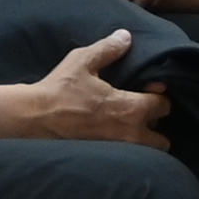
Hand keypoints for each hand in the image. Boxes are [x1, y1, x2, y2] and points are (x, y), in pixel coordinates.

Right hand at [0, 31, 174, 146]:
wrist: (34, 119)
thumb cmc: (59, 90)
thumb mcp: (82, 62)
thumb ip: (108, 49)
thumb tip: (126, 36)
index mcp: (130, 108)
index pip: (163, 105)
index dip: (160, 96)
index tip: (149, 90)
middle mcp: (131, 134)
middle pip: (163, 139)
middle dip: (157, 127)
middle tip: (143, 115)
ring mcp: (118, 151)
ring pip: (147, 154)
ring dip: (145, 144)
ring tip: (131, 131)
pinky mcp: (105, 161)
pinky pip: (128, 160)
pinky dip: (128, 153)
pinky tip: (115, 140)